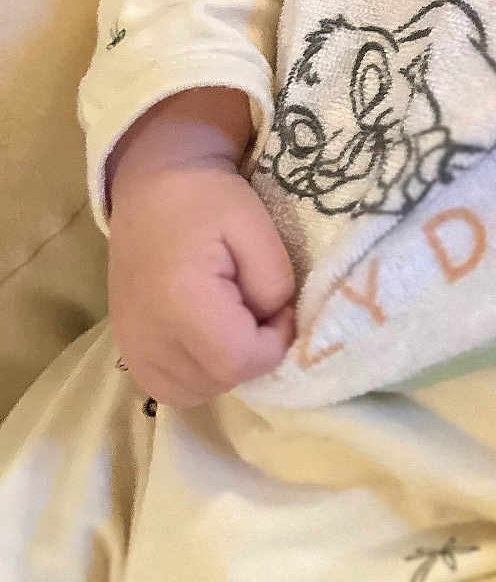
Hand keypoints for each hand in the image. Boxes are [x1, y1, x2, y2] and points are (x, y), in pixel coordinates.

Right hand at [107, 92, 295, 407]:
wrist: (153, 189)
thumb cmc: (208, 198)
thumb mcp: (256, 227)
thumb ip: (274, 284)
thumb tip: (275, 324)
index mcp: (180, 300)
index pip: (238, 360)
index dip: (275, 343)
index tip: (282, 308)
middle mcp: (147, 337)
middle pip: (220, 381)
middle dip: (254, 353)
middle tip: (258, 308)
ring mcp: (132, 350)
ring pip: (197, 392)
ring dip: (228, 368)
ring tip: (234, 320)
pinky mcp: (127, 353)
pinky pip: (171, 389)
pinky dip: (199, 375)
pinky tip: (210, 338)